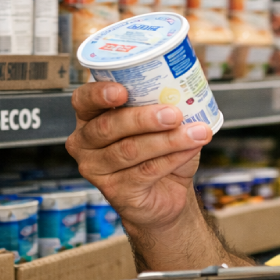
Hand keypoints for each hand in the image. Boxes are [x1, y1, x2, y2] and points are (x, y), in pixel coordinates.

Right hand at [66, 82, 213, 230]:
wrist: (167, 192)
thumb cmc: (159, 151)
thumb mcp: (159, 121)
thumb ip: (163, 103)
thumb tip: (189, 87)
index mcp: (90, 117)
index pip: (83, 99)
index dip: (99, 94)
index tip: (122, 91)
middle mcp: (85, 143)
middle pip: (108, 126)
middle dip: (143, 118)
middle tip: (174, 114)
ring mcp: (97, 170)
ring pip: (130, 150)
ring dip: (168, 140)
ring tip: (196, 132)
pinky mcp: (116, 191)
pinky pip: (146, 171)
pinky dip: (173, 158)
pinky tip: (191, 148)